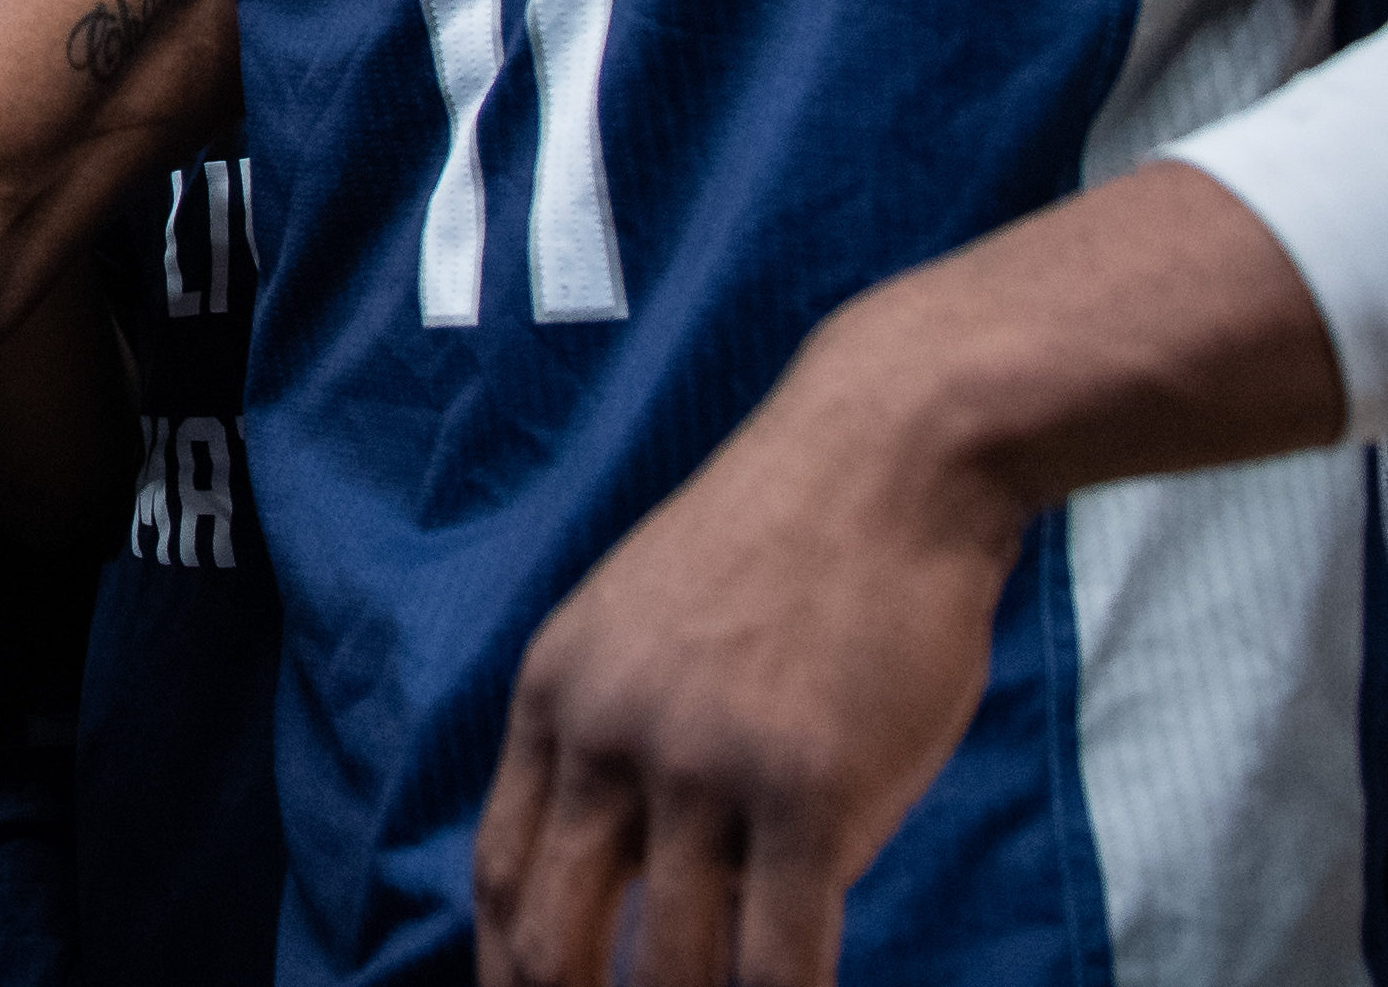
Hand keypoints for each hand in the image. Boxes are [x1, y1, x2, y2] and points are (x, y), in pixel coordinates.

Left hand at [466, 344, 1029, 986]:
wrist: (888, 452)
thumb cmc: (787, 544)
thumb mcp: (643, 619)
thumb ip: (611, 728)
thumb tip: (604, 857)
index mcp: (556, 694)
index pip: (499, 874)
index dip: (507, 969)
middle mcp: (609, 736)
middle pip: (554, 938)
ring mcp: (706, 767)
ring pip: (670, 968)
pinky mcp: (810, 793)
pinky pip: (779, 960)